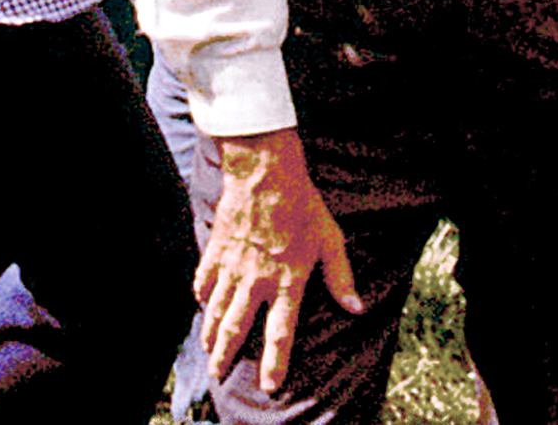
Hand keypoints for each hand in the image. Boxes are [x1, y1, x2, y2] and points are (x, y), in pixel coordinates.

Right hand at [196, 127, 361, 392]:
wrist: (265, 173)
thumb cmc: (303, 204)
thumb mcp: (330, 240)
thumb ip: (340, 277)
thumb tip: (356, 308)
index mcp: (286, 282)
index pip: (280, 332)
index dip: (275, 362)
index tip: (269, 385)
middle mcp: (255, 281)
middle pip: (235, 328)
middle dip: (225, 355)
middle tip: (218, 374)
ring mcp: (233, 267)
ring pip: (215, 310)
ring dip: (210, 333)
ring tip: (208, 350)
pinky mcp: (217, 250)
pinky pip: (203, 280)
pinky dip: (201, 295)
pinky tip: (201, 303)